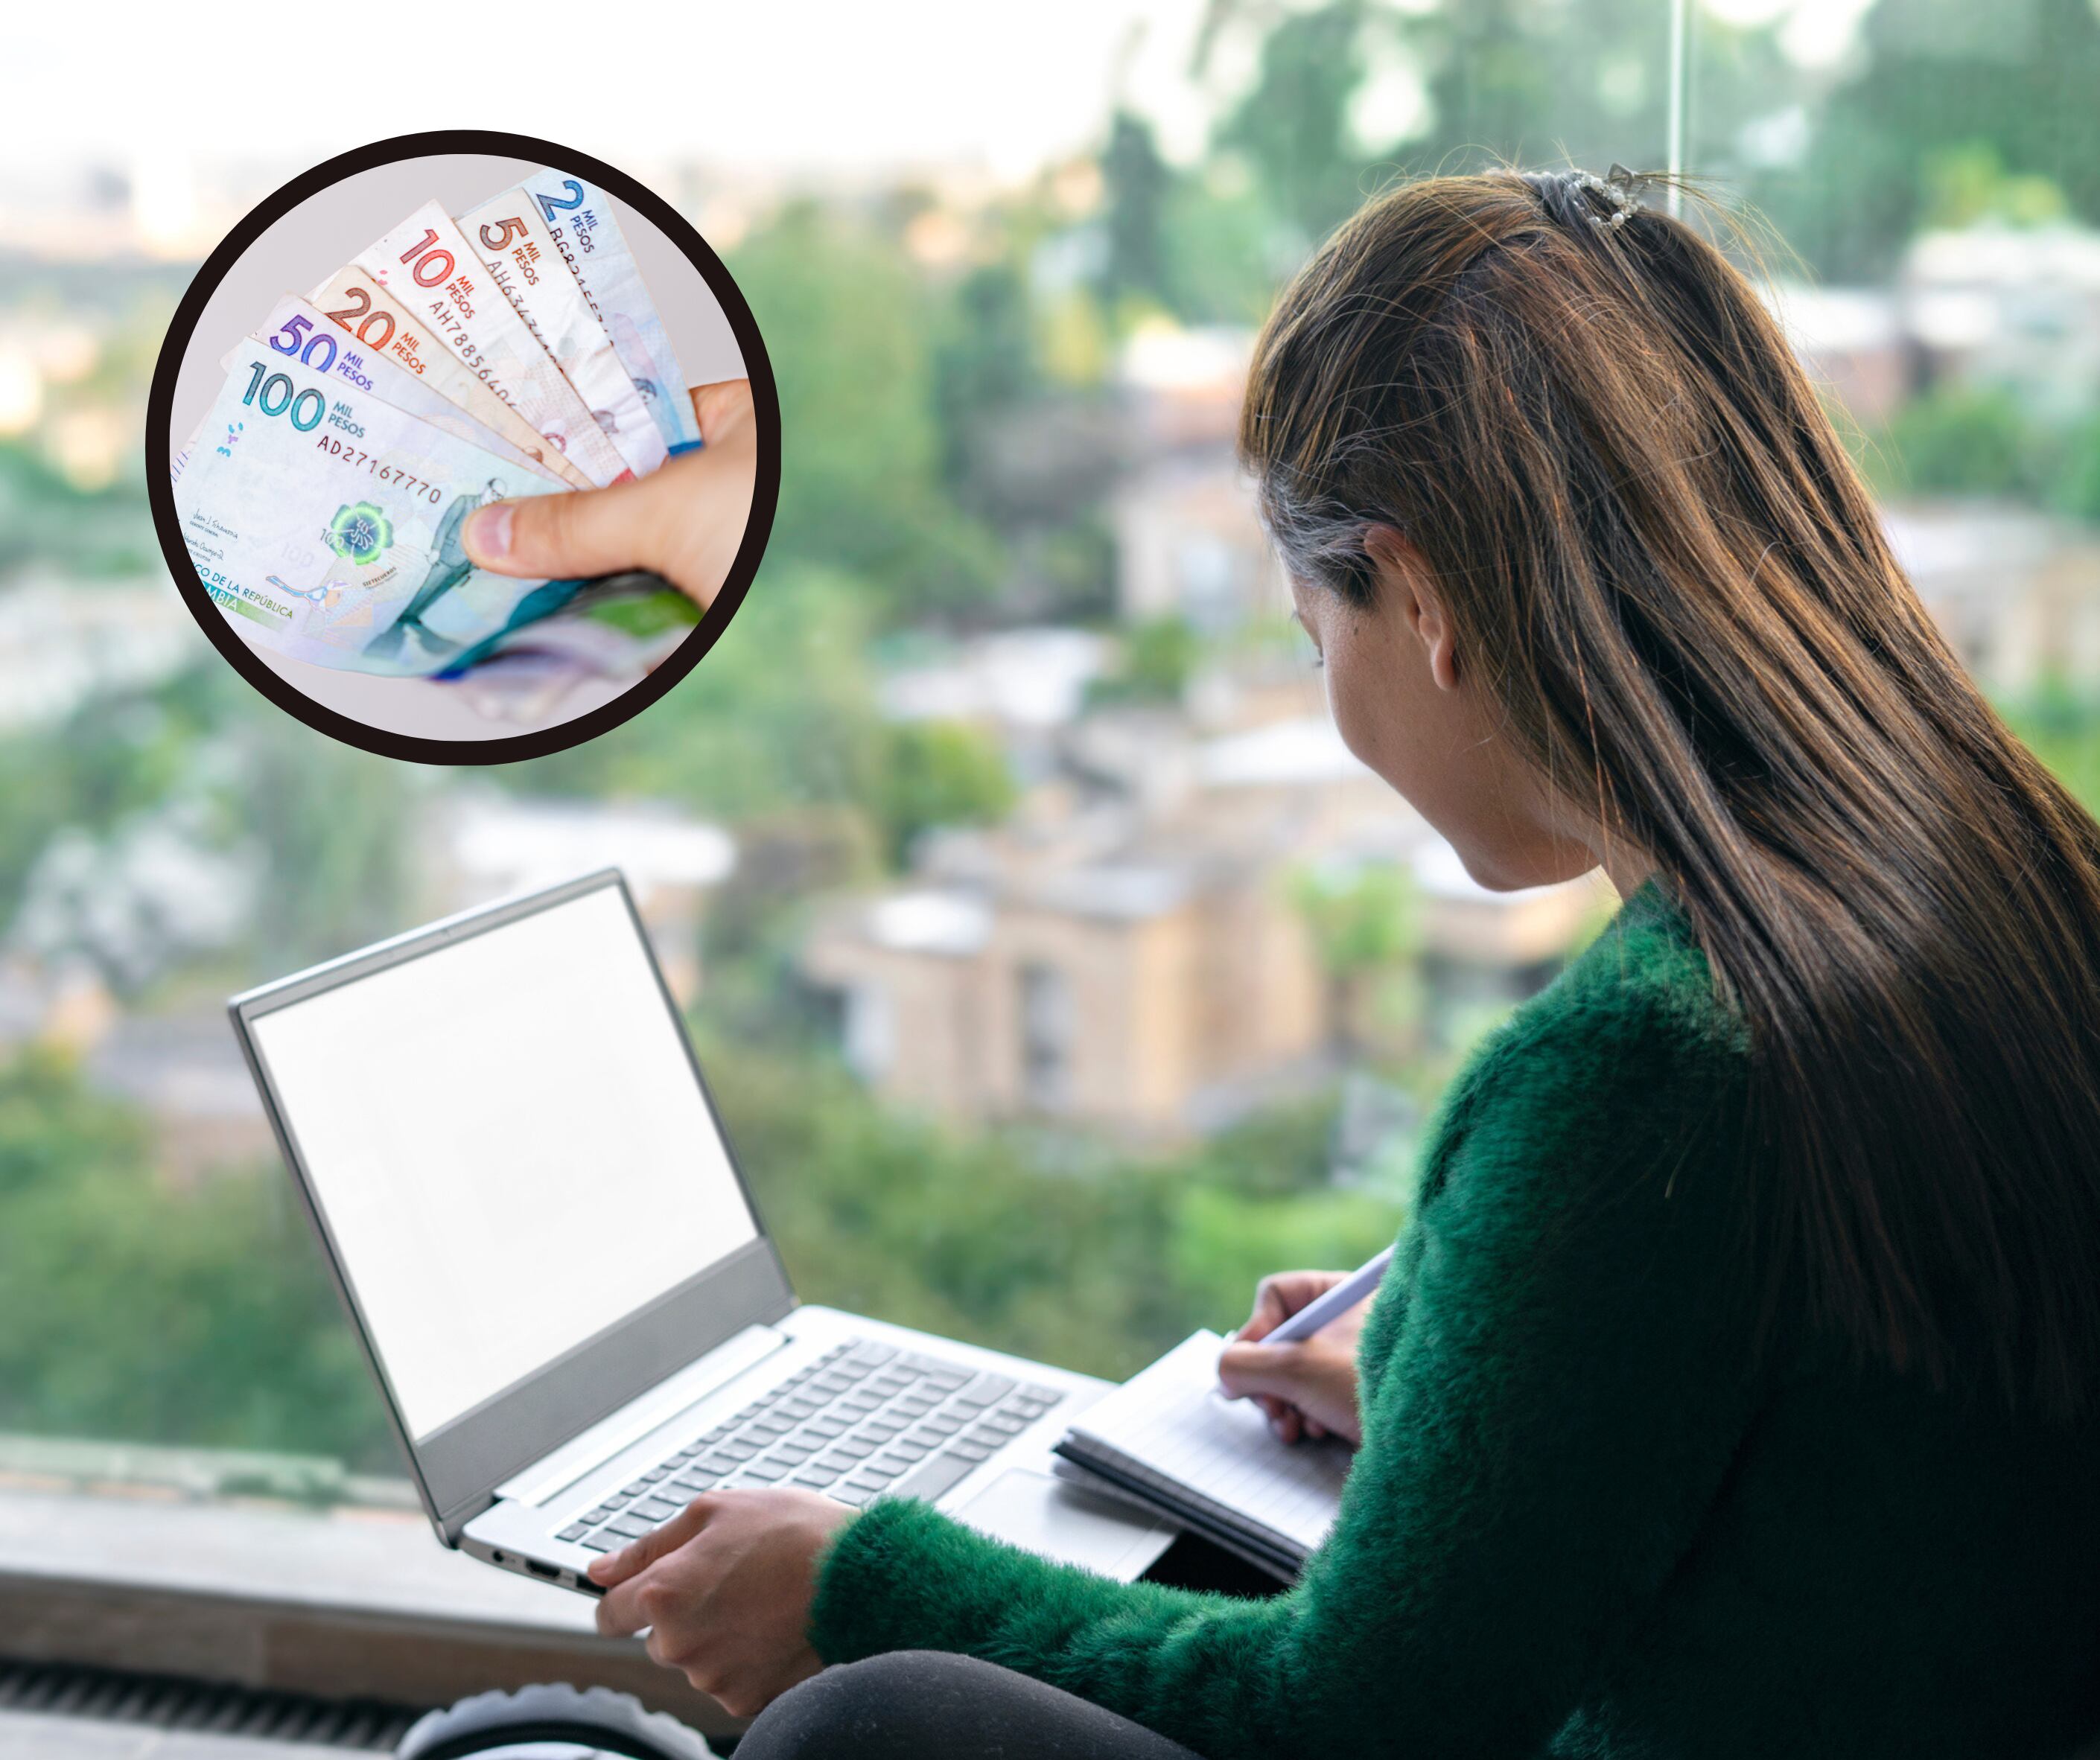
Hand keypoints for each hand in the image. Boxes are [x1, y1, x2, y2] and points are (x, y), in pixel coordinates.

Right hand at [463, 380, 757, 608]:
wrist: (838, 657)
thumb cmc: (783, 551)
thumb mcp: (668, 518)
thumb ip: (576, 522)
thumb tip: (486, 533)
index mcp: (732, 421)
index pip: (627, 399)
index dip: (560, 415)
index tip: (491, 430)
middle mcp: (721, 473)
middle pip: (615, 474)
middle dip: (551, 494)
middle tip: (471, 498)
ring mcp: (713, 537)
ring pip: (620, 534)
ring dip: (563, 551)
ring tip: (482, 549)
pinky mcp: (705, 596)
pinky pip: (633, 585)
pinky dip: (588, 594)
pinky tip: (529, 599)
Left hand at [590, 1487, 854, 1716]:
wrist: (859, 1580)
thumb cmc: (793, 1533)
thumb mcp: (716, 1511)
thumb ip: (649, 1544)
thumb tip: (600, 1569)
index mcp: (663, 1592)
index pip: (609, 1614)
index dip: (626, 1599)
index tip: (645, 1592)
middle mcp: (678, 1643)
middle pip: (657, 1638)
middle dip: (684, 1614)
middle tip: (732, 1581)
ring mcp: (712, 1676)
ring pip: (696, 1659)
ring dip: (717, 1635)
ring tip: (763, 1599)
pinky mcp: (745, 1699)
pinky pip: (729, 1680)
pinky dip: (746, 1659)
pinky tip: (774, 1628)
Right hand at [1217, 1269, 1369, 1445]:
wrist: (1429, 1439)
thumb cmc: (1369, 1386)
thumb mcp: (1298, 1368)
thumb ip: (1247, 1364)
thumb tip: (1225, 1371)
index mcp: (1343, 1292)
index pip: (1277, 1295)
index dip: (1256, 1331)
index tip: (1252, 1367)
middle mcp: (1352, 1318)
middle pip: (1282, 1339)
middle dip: (1270, 1380)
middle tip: (1272, 1408)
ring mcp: (1359, 1357)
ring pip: (1296, 1372)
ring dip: (1286, 1404)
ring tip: (1295, 1426)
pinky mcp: (1363, 1391)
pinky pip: (1318, 1395)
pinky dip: (1309, 1415)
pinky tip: (1318, 1432)